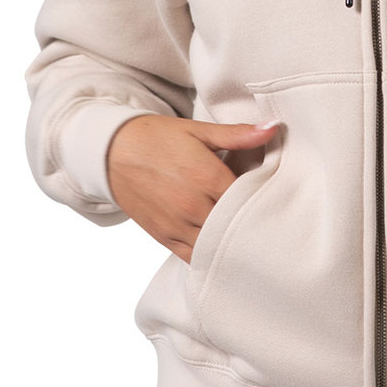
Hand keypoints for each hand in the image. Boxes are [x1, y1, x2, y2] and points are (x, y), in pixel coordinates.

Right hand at [106, 115, 281, 262]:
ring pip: (217, 245)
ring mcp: (177, 226)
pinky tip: (222, 247)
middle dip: (251, 221)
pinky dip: (210, 254)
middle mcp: (192, 206)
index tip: (274, 194)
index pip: (250, 198)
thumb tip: (272, 129)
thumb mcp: (198, 131)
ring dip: (232, 241)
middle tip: (267, 217)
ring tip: (248, 233)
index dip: (265, 198)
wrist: (112, 151)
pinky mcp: (164, 238)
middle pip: (236, 225)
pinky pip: (194, 257)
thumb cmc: (157, 138)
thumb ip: (237, 135)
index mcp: (206, 177)